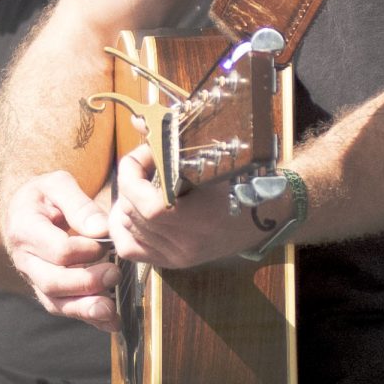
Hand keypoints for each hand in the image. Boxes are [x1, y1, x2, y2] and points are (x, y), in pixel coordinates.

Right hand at [2, 170, 118, 329]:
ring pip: (55, 302)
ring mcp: (34, 278)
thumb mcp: (58, 184)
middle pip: (53, 282)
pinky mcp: (46, 290)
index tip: (105, 243)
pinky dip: (88, 318)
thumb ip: (79, 204)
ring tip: (111, 311)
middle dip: (86, 283)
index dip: (85, 251)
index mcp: (25, 229)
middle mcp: (25, 259)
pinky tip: (110, 321)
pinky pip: (64, 309)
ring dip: (85, 309)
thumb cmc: (44, 195)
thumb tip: (101, 230)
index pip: (57, 250)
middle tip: (115, 274)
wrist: (24, 210)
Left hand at [109, 142, 263, 270]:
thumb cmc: (240, 184)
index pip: (144, 201)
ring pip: (127, 227)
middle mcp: (182, 243)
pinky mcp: (172, 262)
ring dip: (127, 200)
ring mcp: (175, 256)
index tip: (146, 152)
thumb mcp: (210, 161)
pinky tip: (132, 211)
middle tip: (145, 164)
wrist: (261, 217)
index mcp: (196, 219)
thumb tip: (136, 120)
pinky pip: (129, 249)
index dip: (133, 170)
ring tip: (140, 184)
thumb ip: (170, 145)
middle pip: (132, 211)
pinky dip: (123, 227)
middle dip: (130, 181)